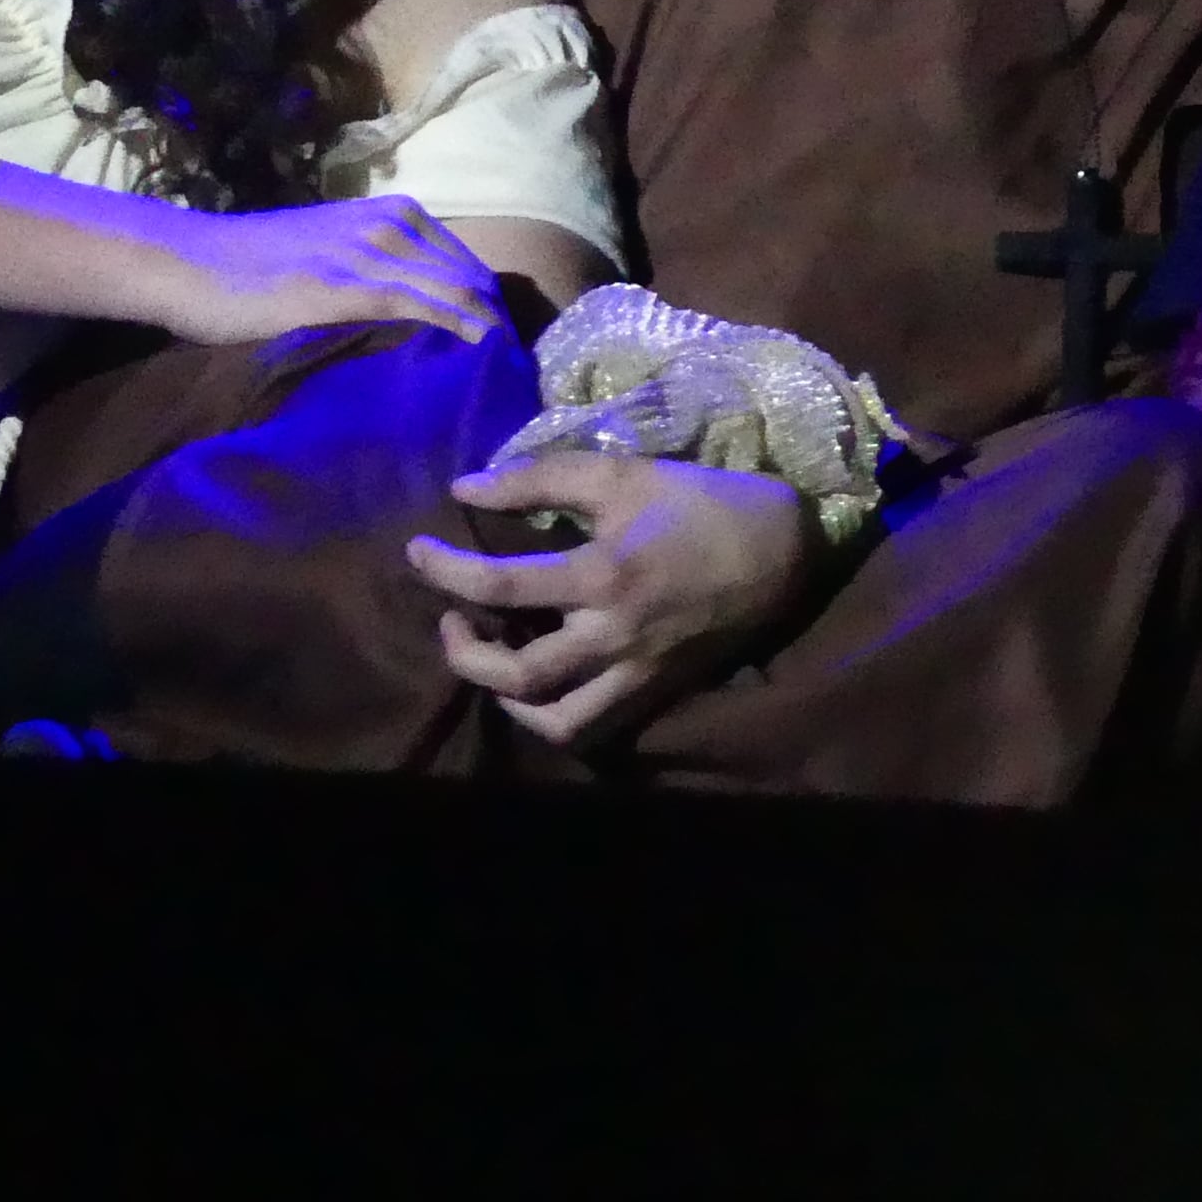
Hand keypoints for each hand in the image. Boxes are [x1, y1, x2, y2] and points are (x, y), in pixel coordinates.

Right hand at [119, 194, 502, 347]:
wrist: (186, 262)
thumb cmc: (253, 265)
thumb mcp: (335, 253)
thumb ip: (379, 271)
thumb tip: (422, 315)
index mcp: (396, 215)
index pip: (468, 264)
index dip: (489, 306)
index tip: (504, 349)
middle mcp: (393, 224)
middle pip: (472, 278)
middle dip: (496, 321)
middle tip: (512, 371)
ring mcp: (370, 251)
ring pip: (456, 290)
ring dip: (485, 330)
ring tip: (501, 375)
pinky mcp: (345, 286)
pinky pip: (421, 306)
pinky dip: (455, 330)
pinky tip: (473, 355)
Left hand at [408, 453, 815, 745]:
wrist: (785, 551)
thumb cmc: (702, 503)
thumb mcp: (625, 475)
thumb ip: (541, 479)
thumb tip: (465, 489)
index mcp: (603, 575)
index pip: (499, 585)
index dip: (444, 571)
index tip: (415, 551)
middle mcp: (613, 635)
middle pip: (514, 672)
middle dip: (463, 652)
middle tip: (451, 617)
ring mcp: (635, 672)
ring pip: (552, 719)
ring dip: (505, 696)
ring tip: (492, 660)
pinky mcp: (655, 690)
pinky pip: (592, 727)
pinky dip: (554, 716)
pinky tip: (542, 685)